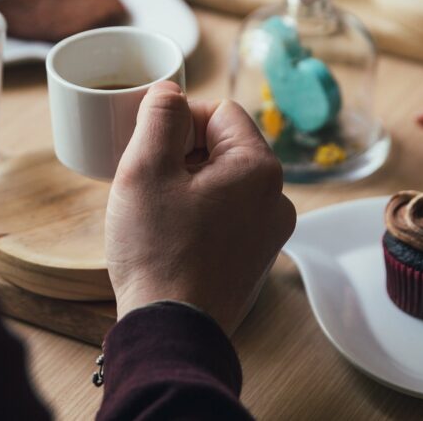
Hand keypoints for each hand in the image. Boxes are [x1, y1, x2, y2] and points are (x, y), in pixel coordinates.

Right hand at [106, 82, 296, 335]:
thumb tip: (169, 91)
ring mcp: (269, 232)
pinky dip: (198, 215)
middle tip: (147, 182)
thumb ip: (159, 115)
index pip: (219, 112)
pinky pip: (226, 215)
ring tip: (156, 212)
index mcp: (259, 168)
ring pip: (222, 182)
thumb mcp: (145, 168)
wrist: (170, 330)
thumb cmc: (158, 251)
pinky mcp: (254, 259)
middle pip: (223, 146)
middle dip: (182, 154)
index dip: (179, 121)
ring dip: (187, 185)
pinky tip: (169, 236)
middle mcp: (277, 198)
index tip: (150, 148)